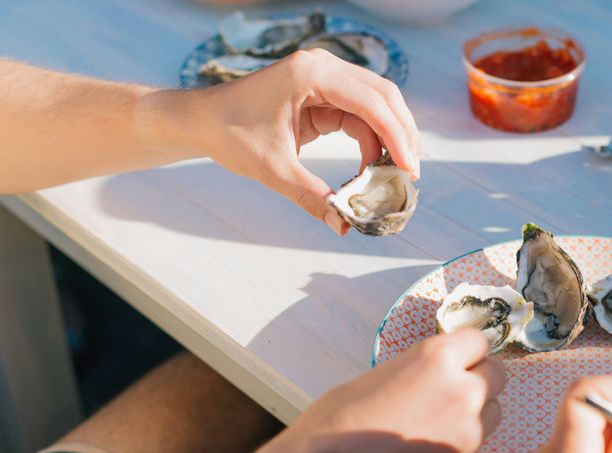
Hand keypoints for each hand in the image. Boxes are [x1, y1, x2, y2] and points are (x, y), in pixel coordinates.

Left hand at [195, 49, 419, 234]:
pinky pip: (360, 113)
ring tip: (394, 175)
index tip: (408, 169)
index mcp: (310, 75)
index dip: (395, 136)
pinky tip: (371, 167)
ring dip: (389, 138)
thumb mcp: (272, 169)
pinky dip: (371, 139)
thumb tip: (343, 226)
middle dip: (401, 135)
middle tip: (410, 174)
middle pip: (383, 96)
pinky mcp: (324, 91)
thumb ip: (311, 196)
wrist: (202, 120)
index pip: (370, 102)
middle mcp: (323, 67)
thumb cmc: (229, 135)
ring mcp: (325, 76)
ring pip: (377, 104)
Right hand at [204, 329, 503, 452]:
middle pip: (496, 375)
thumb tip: (433, 375)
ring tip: (433, 425)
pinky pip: (473, 452)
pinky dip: (455, 452)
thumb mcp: (376, 377)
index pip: (479, 340)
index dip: (467, 349)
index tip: (461, 356)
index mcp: (437, 360)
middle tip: (450, 390)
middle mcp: (463, 394)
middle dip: (478, 379)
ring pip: (491, 415)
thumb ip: (418, 371)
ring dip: (473, 415)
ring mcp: (469, 436)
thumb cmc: (334, 427)